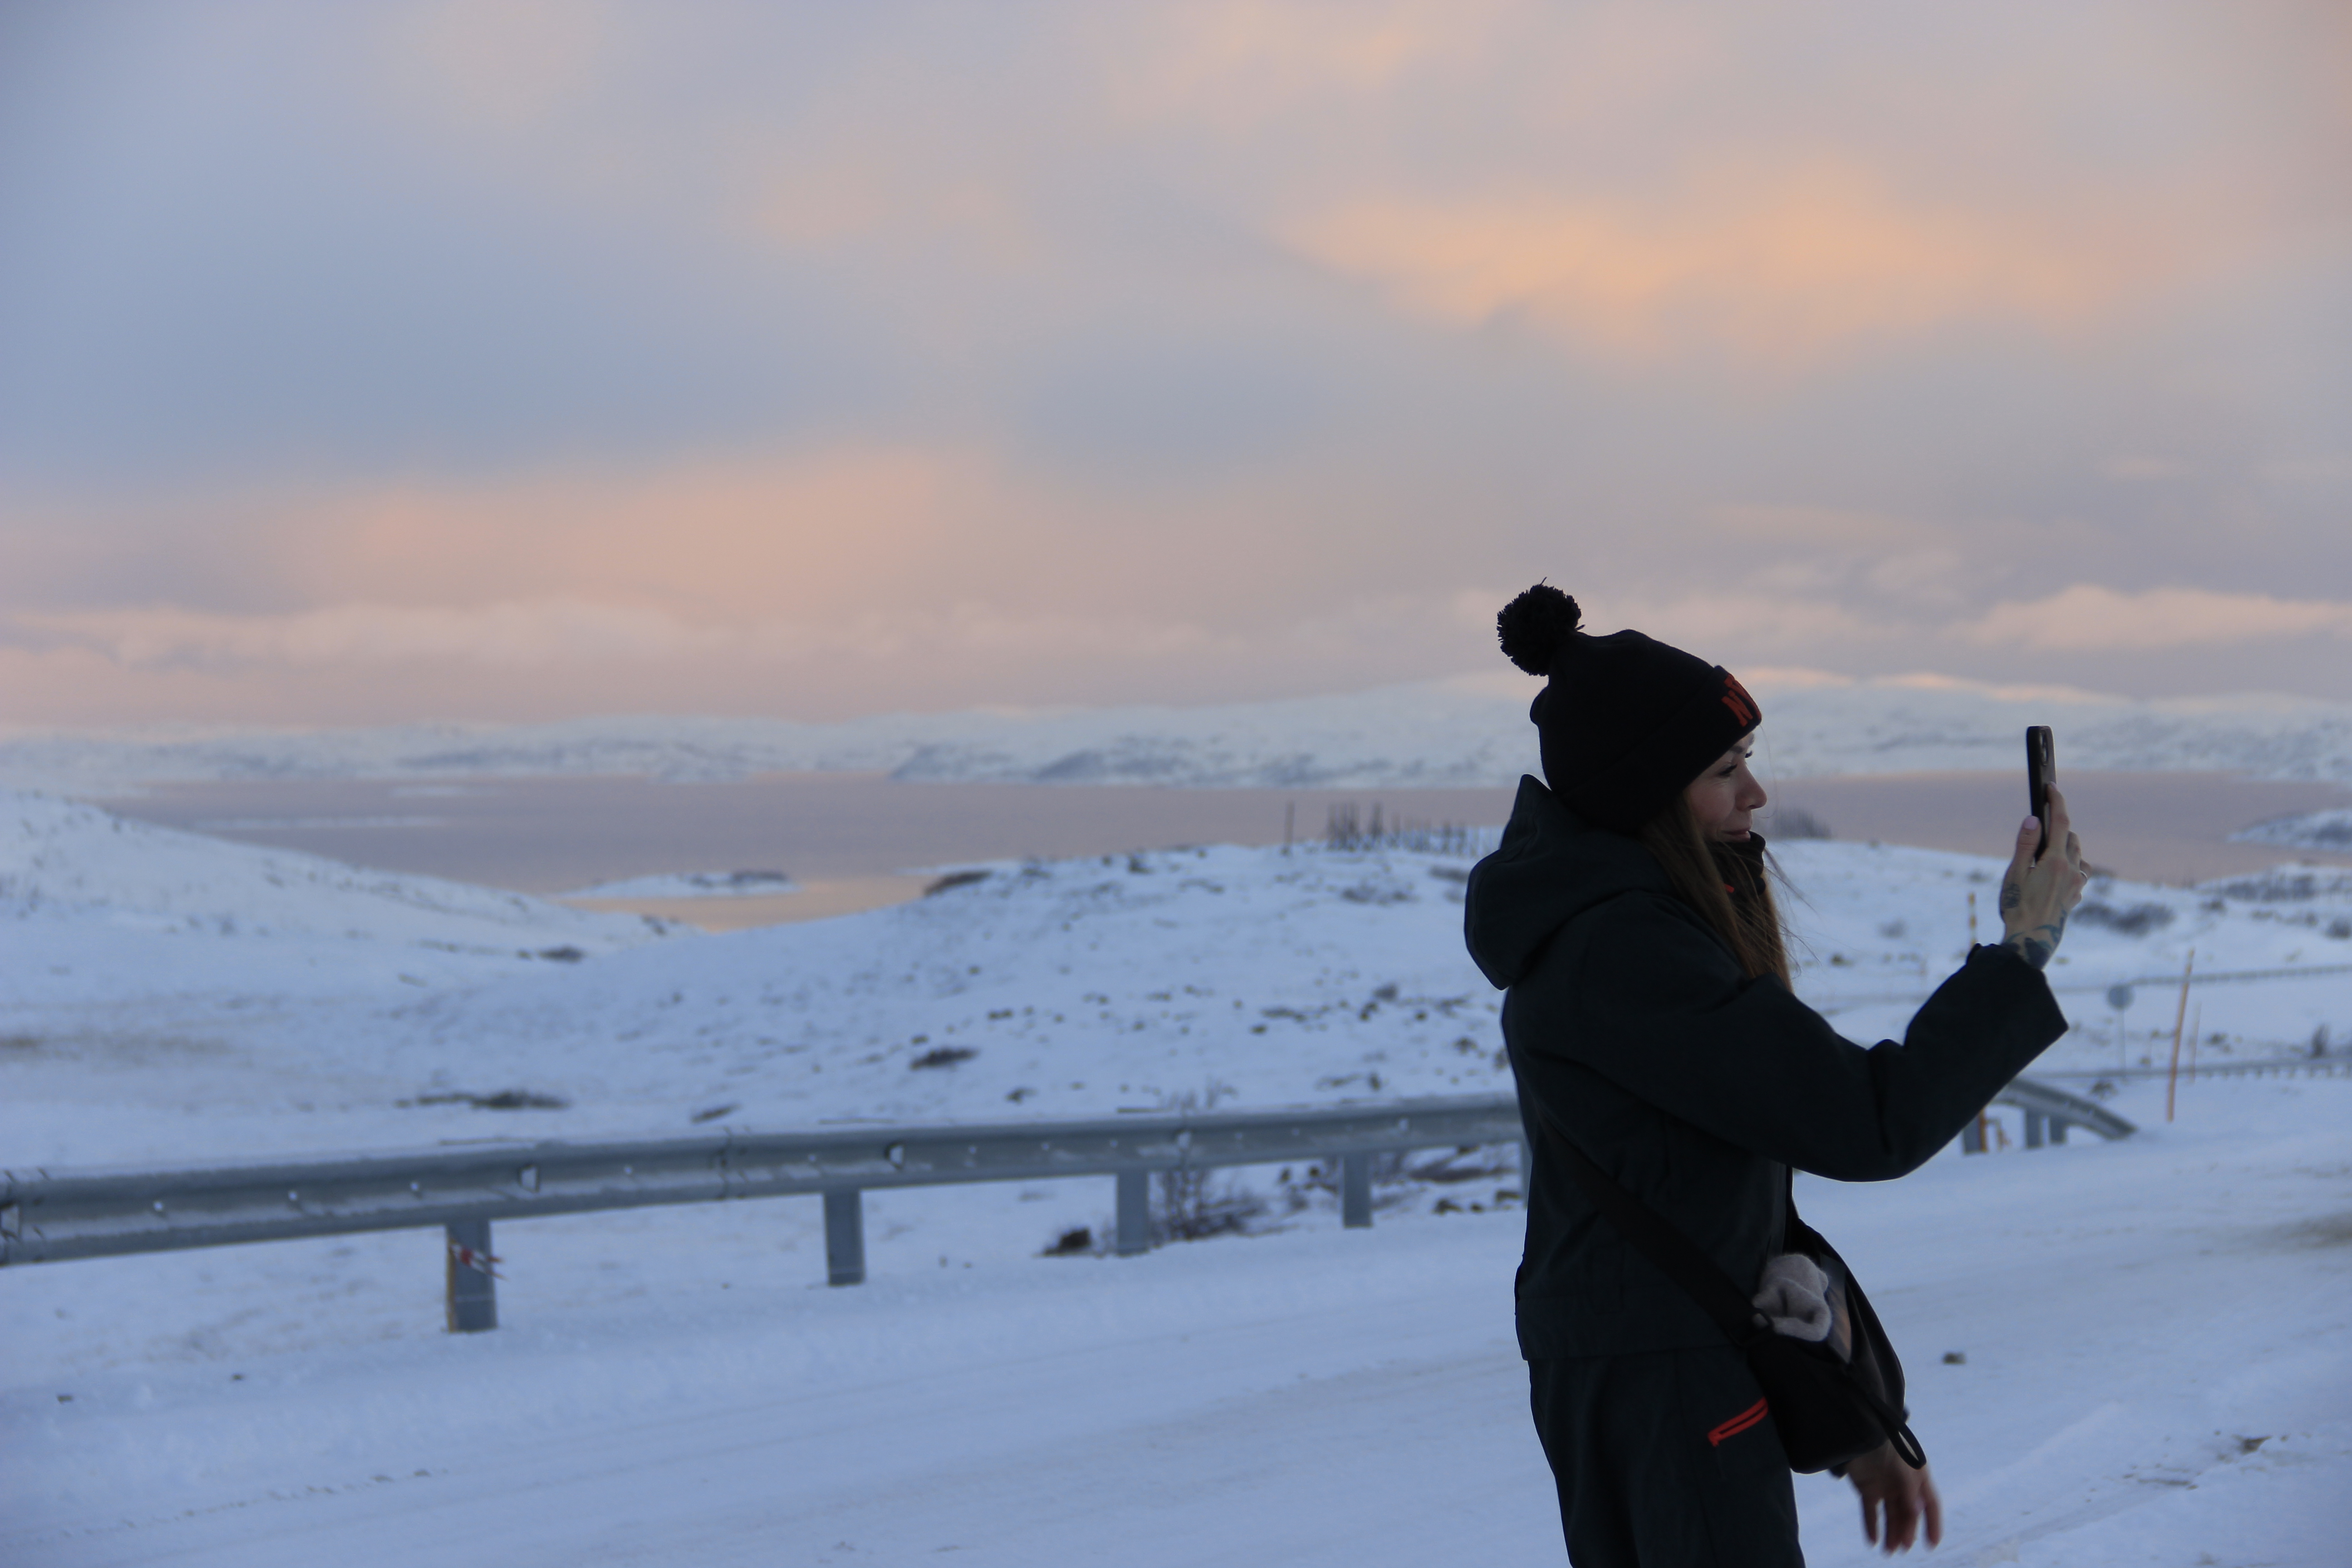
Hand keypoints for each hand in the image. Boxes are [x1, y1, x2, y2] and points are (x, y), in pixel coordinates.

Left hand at [1846, 1441, 1941, 1552]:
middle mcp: (1904, 1485)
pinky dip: (1871, 1526)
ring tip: (1888, 1551)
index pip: (1931, 1504)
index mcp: (1919, 1477)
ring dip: (1891, 1533)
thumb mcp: (1905, 1467)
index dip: (1933, 1524)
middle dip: (1907, 1531)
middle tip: (1903, 1547)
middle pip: (1909, 1514)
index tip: (1932, 1544)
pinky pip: (1871, 1511)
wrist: (1859, 1430)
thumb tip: (1917, 1513)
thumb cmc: (1888, 1444)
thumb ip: (1911, 1490)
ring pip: (1891, 1516)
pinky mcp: (1867, 1488)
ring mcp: (1886, 1486)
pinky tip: (1873, 1541)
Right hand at [1998, 782, 2086, 969]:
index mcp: (2055, 861)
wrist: (2031, 940)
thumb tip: (2033, 819)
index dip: (2056, 801)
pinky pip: (2080, 874)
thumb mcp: (2014, 874)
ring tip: (2046, 854)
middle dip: (2058, 828)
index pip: (2060, 822)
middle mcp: (2071, 870)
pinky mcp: (2076, 898)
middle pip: (2071, 837)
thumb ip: (2024, 845)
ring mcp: (2077, 885)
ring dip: (2066, 848)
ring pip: (2078, 855)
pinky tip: (2056, 876)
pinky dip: (2071, 867)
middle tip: (2039, 830)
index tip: (2051, 786)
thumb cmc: (2017, 907)